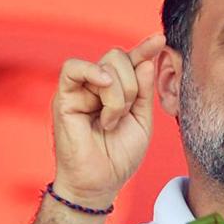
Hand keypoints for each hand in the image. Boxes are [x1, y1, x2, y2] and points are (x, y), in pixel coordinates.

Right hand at [50, 33, 165, 205]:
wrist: (99, 183)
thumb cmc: (119, 157)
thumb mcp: (142, 121)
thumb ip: (144, 91)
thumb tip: (145, 60)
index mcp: (116, 90)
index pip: (130, 60)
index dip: (145, 48)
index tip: (160, 40)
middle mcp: (96, 86)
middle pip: (118, 58)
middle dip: (132, 85)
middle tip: (125, 114)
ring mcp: (79, 90)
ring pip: (105, 65)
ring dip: (118, 94)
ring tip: (111, 121)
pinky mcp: (63, 97)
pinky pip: (74, 68)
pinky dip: (93, 73)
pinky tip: (104, 87)